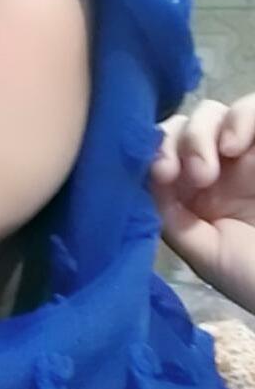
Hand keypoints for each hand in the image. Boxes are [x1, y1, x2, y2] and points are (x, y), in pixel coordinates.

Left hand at [150, 94, 254, 314]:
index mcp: (193, 191)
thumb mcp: (203, 252)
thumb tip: (145, 177)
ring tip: (212, 166)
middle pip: (183, 124)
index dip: (154, 152)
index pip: (162, 150)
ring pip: (214, 112)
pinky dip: (242, 116)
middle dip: (178, 141)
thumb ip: (169, 215)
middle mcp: (217, 165)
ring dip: (202, 131)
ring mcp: (248, 152)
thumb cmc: (253, 277)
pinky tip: (235, 146)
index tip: (162, 174)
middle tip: (190, 175)